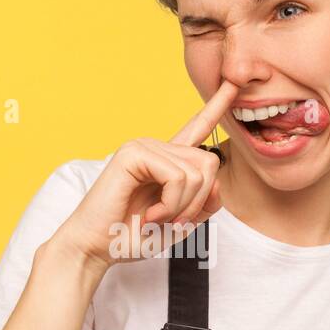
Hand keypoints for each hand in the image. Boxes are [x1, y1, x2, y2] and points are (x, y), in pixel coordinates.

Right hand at [51, 79, 239, 267]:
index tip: (233, 81)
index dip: (217, 105)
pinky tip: (150, 214)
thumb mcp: (181, 223)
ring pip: (196, 172)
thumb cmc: (132, 235)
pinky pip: (177, 176)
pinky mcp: (133, 153)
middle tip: (172, 221)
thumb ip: (205, 204)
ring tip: (156, 218)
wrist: (96, 247)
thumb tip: (216, 180)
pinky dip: (170, 203)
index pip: (197, 127)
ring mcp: (144, 146)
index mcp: (168, 160)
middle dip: (198, 201)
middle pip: (209, 163)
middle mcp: (157, 147)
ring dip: (182, 207)